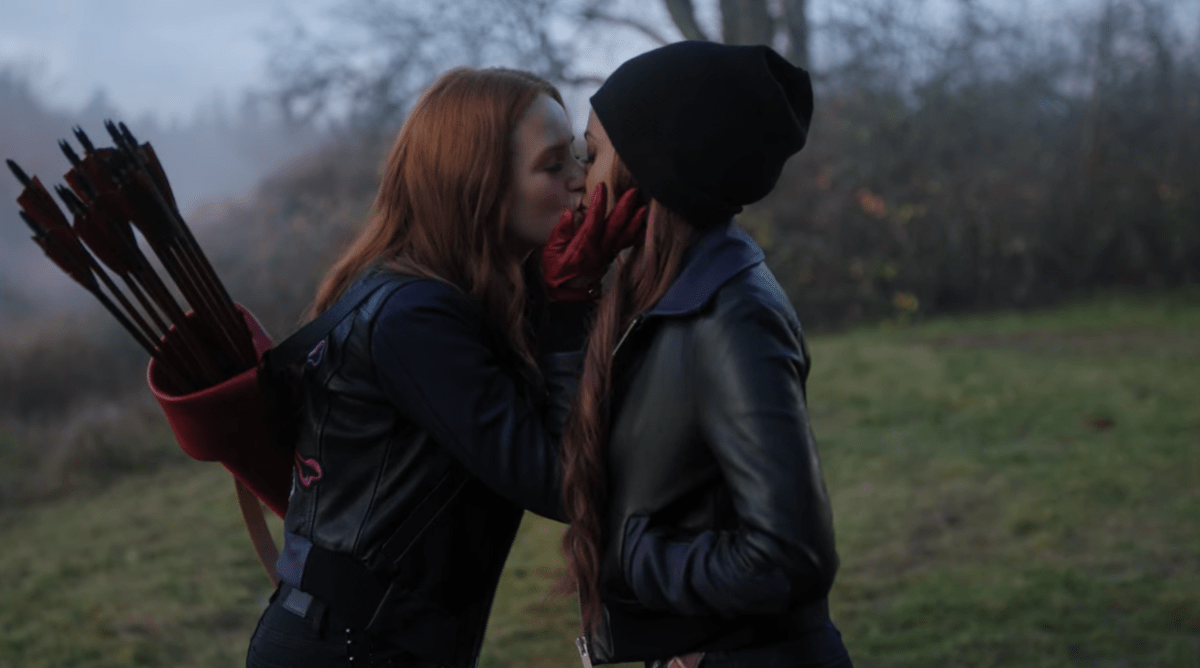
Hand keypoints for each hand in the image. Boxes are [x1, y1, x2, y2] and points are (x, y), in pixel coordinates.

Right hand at [541, 184, 647, 301]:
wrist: (564, 295)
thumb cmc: (555, 272)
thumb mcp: (551, 252)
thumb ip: (560, 232)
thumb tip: (568, 213)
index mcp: (583, 247)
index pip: (593, 221)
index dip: (598, 203)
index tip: (602, 187)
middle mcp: (598, 251)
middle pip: (614, 226)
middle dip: (624, 207)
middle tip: (633, 192)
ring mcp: (606, 255)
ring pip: (623, 236)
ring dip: (634, 221)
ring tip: (644, 207)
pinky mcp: (609, 258)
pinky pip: (624, 245)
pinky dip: (634, 234)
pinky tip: (640, 225)